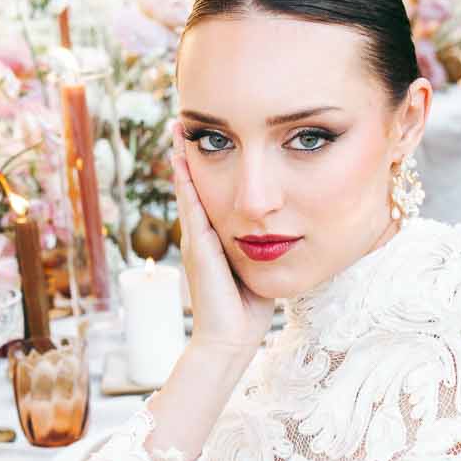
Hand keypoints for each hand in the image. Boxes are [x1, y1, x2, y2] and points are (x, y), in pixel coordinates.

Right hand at [170, 138, 275, 356]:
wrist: (231, 339)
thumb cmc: (248, 309)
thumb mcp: (257, 266)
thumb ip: (262, 246)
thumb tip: (283, 229)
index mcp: (216, 238)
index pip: (209, 193)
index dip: (206, 166)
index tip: (208, 137)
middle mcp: (201, 235)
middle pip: (193, 184)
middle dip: (188, 153)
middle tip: (181, 121)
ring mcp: (196, 240)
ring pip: (188, 190)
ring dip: (182, 159)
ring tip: (177, 129)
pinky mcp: (198, 249)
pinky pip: (192, 208)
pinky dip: (186, 183)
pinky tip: (183, 161)